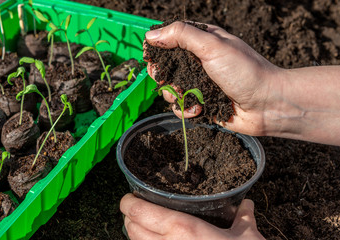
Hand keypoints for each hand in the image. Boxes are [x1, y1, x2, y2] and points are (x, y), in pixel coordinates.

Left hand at [120, 193, 264, 239]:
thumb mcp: (246, 237)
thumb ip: (243, 218)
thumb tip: (247, 205)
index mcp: (182, 228)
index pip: (139, 211)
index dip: (128, 202)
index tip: (129, 197)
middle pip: (131, 228)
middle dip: (129, 217)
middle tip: (136, 209)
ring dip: (135, 233)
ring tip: (143, 225)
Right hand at [144, 21, 280, 135]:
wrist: (268, 105)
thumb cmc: (244, 71)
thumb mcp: (212, 46)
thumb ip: (181, 36)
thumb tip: (151, 35)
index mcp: (202, 41)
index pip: (170, 38)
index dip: (157, 47)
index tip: (150, 57)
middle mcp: (199, 61)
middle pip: (166, 65)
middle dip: (162, 74)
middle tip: (165, 78)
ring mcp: (200, 83)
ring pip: (171, 88)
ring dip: (173, 94)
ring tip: (185, 96)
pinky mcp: (203, 103)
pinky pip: (182, 107)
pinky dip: (185, 110)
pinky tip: (198, 109)